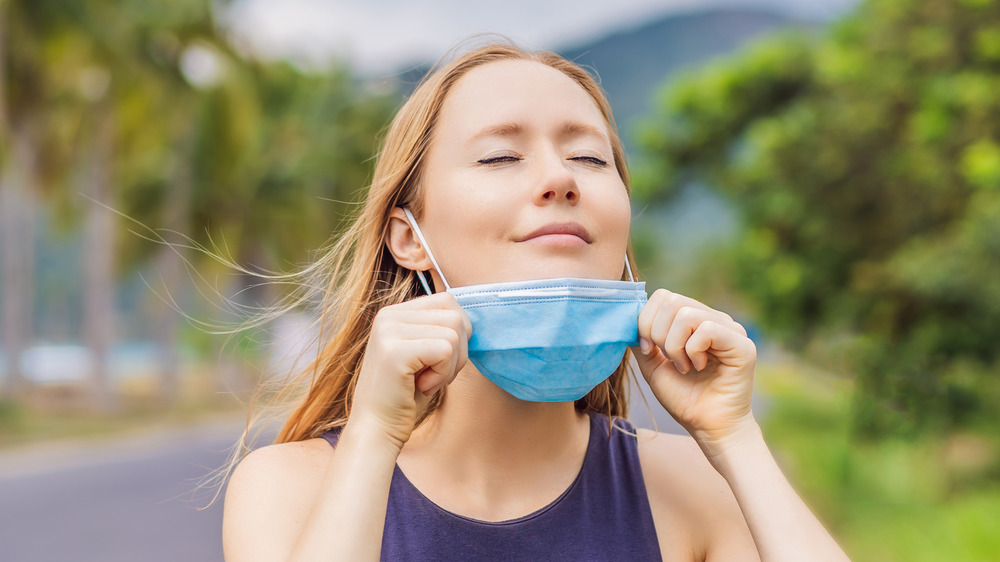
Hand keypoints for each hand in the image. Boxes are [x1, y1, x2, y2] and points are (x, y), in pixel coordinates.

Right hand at [350, 292, 470, 449]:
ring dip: (449, 366)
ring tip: (425, 381)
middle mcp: (388, 315)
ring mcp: (389, 330)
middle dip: (458, 352)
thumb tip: (470, 318)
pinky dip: (443, 375)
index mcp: (394, 313)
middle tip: (434, 375)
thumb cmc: (406, 396)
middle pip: (455, 316)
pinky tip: (422, 387)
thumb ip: (440, 330)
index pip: (448, 302)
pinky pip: (445, 349)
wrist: (377, 430)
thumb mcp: (424, 355)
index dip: (457, 334)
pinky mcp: (395, 350)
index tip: (437, 361)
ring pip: (454, 333)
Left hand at [631, 289, 758, 457]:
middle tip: (669, 360)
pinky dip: (693, 351)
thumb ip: (642, 340)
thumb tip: (628, 318)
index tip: (648, 350)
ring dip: (675, 346)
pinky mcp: (742, 345)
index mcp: (694, 320)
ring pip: (686, 313)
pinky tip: (699, 368)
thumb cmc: (684, 398)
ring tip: (684, 367)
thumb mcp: (653, 365)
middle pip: (671, 300)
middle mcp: (714, 319)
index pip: (663, 296)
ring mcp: (730, 329)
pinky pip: (706, 329)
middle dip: (658, 333)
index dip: (646, 320)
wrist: (708, 427)